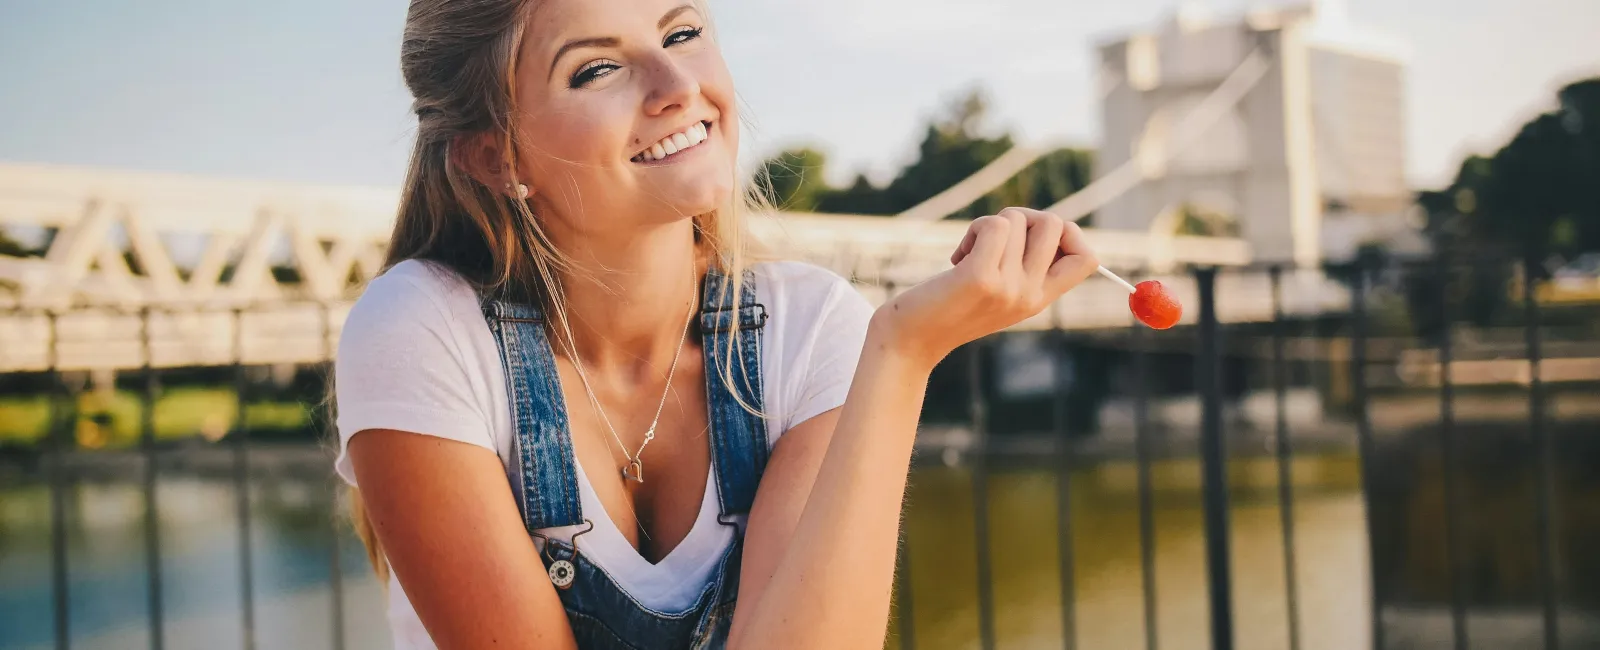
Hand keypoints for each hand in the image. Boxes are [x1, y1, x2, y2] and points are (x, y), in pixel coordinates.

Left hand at [871, 208, 1097, 367]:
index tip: (1034, 239)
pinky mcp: (981, 279)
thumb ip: (1024, 265)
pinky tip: (957, 257)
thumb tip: (1048, 223)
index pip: (1089, 258)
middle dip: (1023, 217)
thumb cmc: (950, 307)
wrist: (910, 342)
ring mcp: (1008, 288)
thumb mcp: (998, 290)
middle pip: (1055, 224)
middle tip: (994, 239)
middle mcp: (1030, 295)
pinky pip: (994, 225)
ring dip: (990, 224)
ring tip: (970, 253)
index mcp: (1039, 299)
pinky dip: (974, 229)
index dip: (1070, 234)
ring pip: (1018, 219)